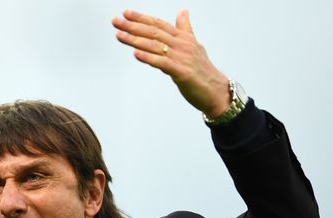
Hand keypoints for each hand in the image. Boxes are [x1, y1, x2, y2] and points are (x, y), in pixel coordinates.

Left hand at [112, 9, 230, 118]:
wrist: (216, 91)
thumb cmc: (203, 70)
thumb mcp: (194, 46)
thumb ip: (185, 29)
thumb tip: (182, 12)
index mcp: (183, 38)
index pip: (159, 24)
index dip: (142, 18)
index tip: (126, 14)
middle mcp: (182, 45)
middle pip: (154, 32)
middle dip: (133, 26)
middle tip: (116, 22)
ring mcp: (182, 58)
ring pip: (155, 46)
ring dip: (135, 40)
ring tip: (120, 35)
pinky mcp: (182, 72)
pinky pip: (162, 63)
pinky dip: (148, 58)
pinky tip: (136, 54)